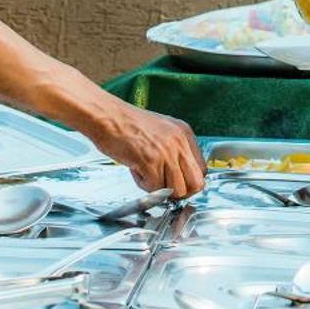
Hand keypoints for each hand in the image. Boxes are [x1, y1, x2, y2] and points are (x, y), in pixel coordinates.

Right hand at [84, 99, 206, 198]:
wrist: (107, 116)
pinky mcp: (150, 161)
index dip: (188, 182)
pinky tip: (135, 169)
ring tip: (145, 174)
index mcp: (184, 134)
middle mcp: (180, 142)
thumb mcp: (162, 131)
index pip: (202, 170)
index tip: (175, 184)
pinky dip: (144, 185)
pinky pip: (155, 189)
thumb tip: (180, 177)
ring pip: (177, 190)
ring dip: (160, 190)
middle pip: (196, 184)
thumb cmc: (128, 125)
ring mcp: (166, 152)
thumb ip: (174, 151)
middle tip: (164, 188)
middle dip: (180, 192)